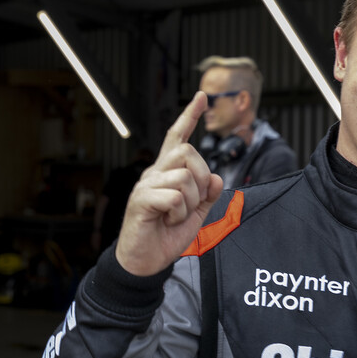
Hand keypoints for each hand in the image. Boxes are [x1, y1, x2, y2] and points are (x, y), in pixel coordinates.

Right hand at [115, 92, 223, 275]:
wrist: (146, 262)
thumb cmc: (167, 235)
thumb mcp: (197, 214)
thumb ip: (208, 195)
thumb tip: (216, 177)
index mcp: (167, 172)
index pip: (177, 138)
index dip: (189, 117)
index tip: (201, 96)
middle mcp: (154, 173)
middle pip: (187, 152)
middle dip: (201, 177)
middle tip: (193, 203)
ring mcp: (146, 185)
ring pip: (184, 175)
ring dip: (191, 201)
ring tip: (177, 216)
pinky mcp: (141, 200)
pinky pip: (174, 197)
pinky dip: (179, 213)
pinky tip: (167, 221)